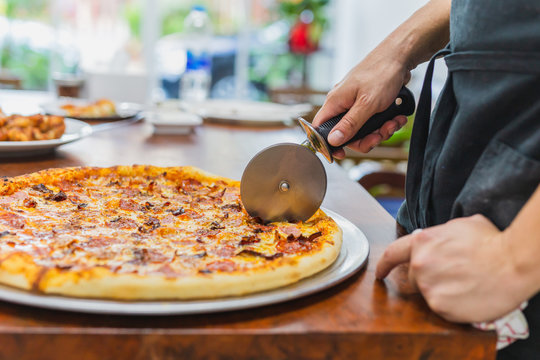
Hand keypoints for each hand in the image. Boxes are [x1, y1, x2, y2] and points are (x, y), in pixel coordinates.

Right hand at [312, 48, 410, 158]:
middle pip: (346, 135)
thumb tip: (333, 140)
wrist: (400, 56)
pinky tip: (396, 117)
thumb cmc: (381, 73)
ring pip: (362, 130)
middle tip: (379, 135)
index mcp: (335, 102)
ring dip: (379, 131)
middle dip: (366, 139)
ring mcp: (355, 104)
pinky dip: (385, 123)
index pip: (320, 129)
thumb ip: (350, 124)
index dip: (329, 145)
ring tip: (393, 122)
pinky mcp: (368, 103)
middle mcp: (342, 104)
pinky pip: (372, 122)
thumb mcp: (367, 104)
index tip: (342, 154)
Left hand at [376, 215, 525, 322]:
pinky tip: (467, 296)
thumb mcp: (461, 226)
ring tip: (464, 284)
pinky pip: (440, 308)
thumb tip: (439, 239)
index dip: (384, 265)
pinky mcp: (439, 306)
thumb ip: (440, 234)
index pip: (393, 254)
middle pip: (414, 278)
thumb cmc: (491, 242)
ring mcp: (427, 286)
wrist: (512, 263)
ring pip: (427, 294)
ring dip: (441, 291)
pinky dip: (452, 305)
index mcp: (422, 241)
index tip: (379, 273)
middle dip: (428, 278)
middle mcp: (419, 263)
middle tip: (453, 277)